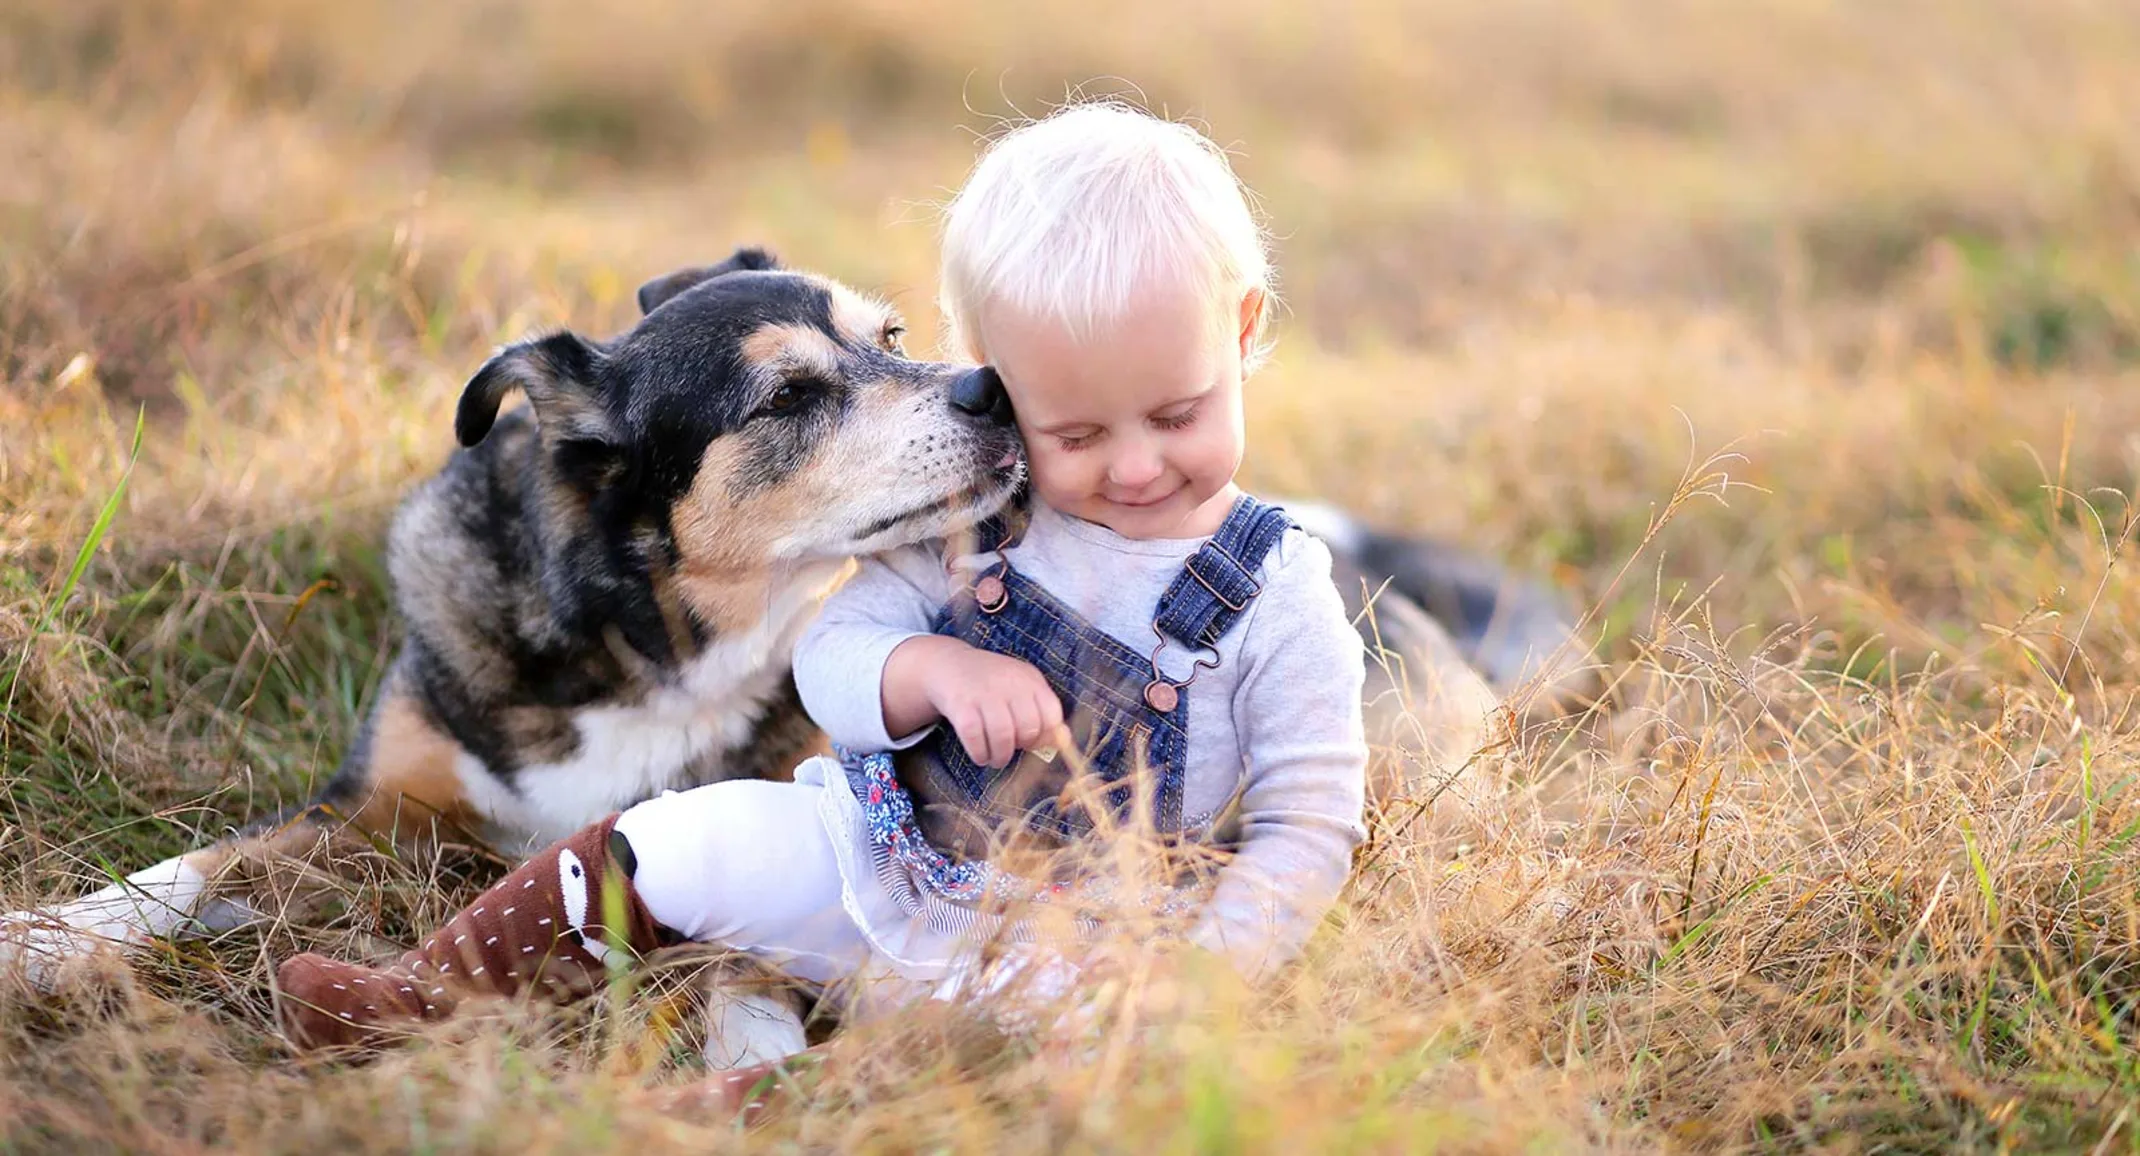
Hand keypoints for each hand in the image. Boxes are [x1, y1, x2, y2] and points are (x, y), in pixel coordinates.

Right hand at [919, 644, 1066, 767]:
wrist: (950, 664)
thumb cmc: (992, 684)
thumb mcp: (1021, 689)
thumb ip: (1042, 712)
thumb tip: (1063, 740)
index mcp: (1030, 679)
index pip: (1051, 714)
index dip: (1046, 736)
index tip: (1033, 741)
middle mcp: (1010, 682)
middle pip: (1028, 728)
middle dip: (1021, 747)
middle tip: (1011, 749)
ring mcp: (984, 692)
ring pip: (1003, 736)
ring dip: (1000, 757)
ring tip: (996, 759)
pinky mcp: (961, 704)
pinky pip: (975, 738)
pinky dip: (979, 754)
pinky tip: (980, 755)